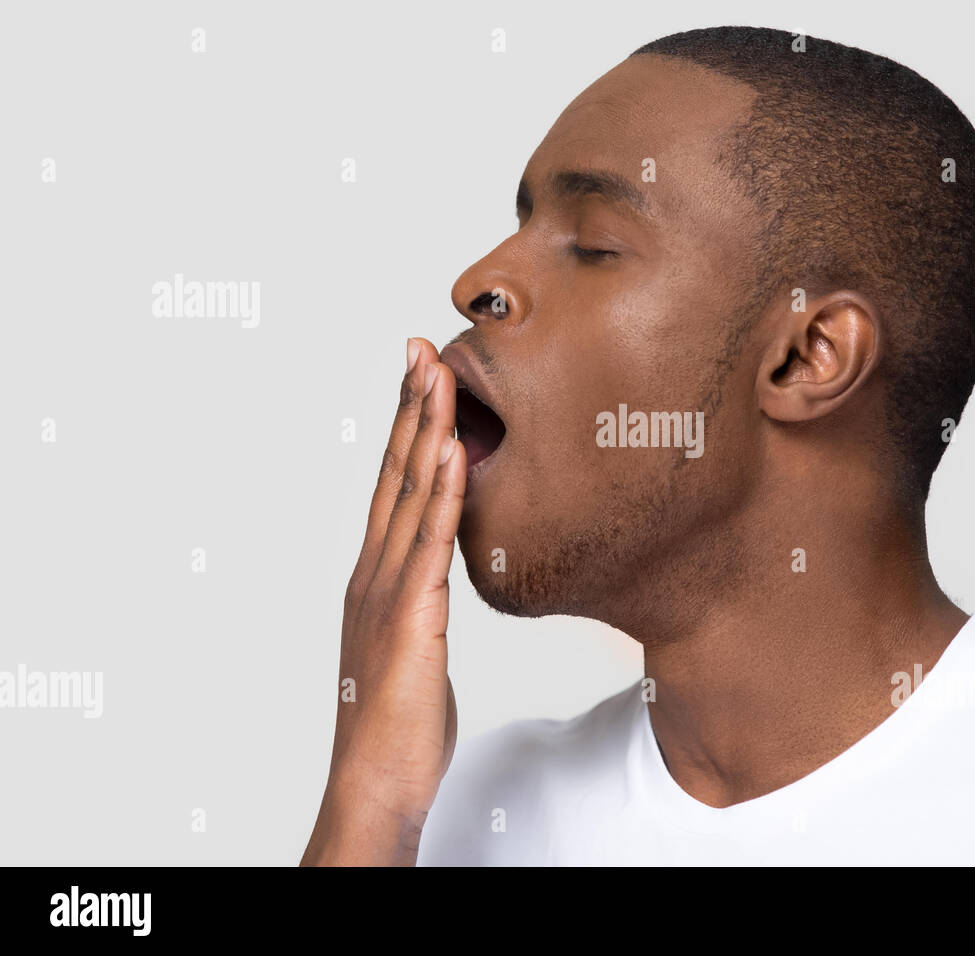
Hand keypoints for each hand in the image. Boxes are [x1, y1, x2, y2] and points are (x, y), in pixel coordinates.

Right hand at [302, 338, 465, 865]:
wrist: (375, 779)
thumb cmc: (397, 722)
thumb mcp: (413, 644)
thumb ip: (421, 601)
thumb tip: (439, 578)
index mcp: (377, 575)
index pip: (392, 485)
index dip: (405, 427)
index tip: (420, 376)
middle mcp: (375, 570)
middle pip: (393, 473)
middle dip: (410, 406)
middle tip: (423, 345)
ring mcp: (386, 590)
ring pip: (407, 494)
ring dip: (424, 428)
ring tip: (438, 371)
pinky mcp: (408, 617)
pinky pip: (427, 543)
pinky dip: (438, 492)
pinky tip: (449, 450)